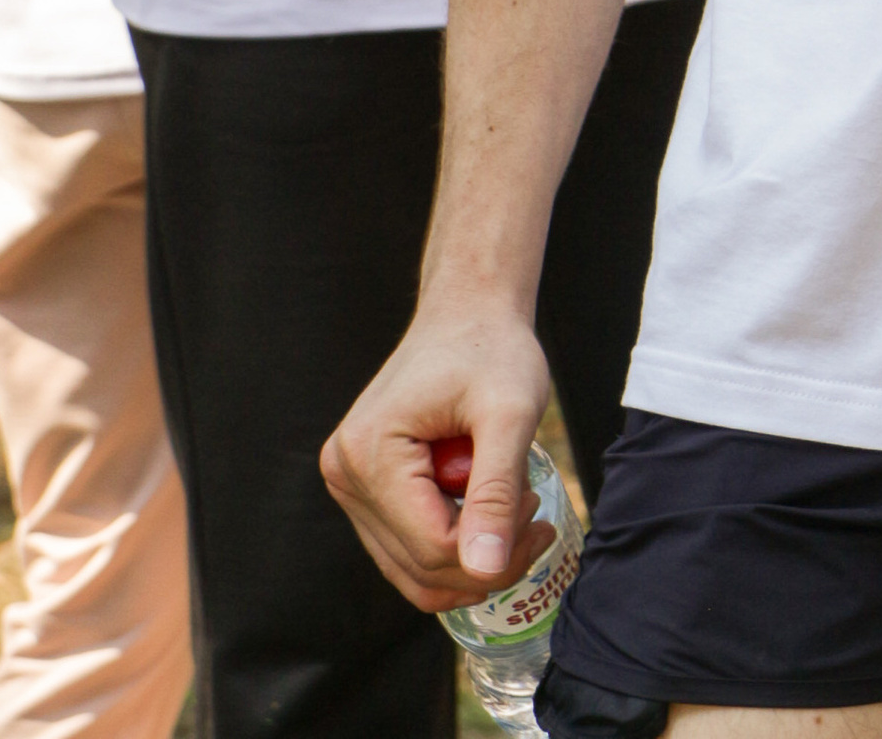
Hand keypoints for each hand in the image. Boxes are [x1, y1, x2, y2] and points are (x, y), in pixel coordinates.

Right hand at [320, 298, 552, 609]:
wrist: (468, 310)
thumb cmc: (492, 348)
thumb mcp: (509, 413)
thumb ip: (496, 492)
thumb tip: (486, 572)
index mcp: (369, 452)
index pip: (433, 546)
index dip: (494, 547)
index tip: (537, 508)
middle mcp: (345, 472)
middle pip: (420, 566)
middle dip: (485, 557)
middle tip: (533, 514)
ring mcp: (350, 482)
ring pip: (412, 568)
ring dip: (470, 557)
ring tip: (515, 509)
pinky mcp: (366, 487)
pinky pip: (406, 548)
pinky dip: (452, 545)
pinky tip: (489, 510)